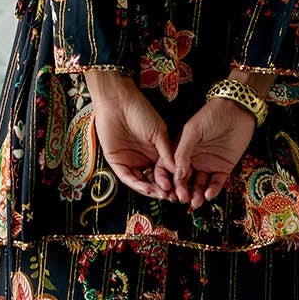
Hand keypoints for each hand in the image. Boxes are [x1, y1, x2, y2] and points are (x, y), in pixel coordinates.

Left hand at [85, 72, 178, 198]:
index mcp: (155, 152)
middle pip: (154, 180)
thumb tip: (179, 170)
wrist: (118, 102)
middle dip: (164, 190)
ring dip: (152, 190)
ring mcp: (130, 161)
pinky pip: (127, 177)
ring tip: (162, 196)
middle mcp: (143, 159)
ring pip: (141, 182)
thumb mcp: (159, 133)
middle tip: (173, 197)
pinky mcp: (117, 162)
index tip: (181, 189)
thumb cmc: (140, 111)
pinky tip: (148, 189)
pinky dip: (137, 185)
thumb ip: (167, 153)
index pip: (165, 172)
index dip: (173, 182)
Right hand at [169, 97, 254, 206]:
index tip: (167, 190)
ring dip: (196, 194)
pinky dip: (213, 189)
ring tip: (195, 202)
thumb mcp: (192, 130)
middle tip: (182, 199)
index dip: (166, 180)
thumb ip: (182, 152)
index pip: (169, 169)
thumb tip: (176, 174)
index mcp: (181, 150)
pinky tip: (208, 194)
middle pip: (184, 180)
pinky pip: (217, 182)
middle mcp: (193, 160)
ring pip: (199, 184)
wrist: (237, 109)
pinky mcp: (224, 167)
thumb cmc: (211, 115)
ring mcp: (208, 164)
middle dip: (182, 191)